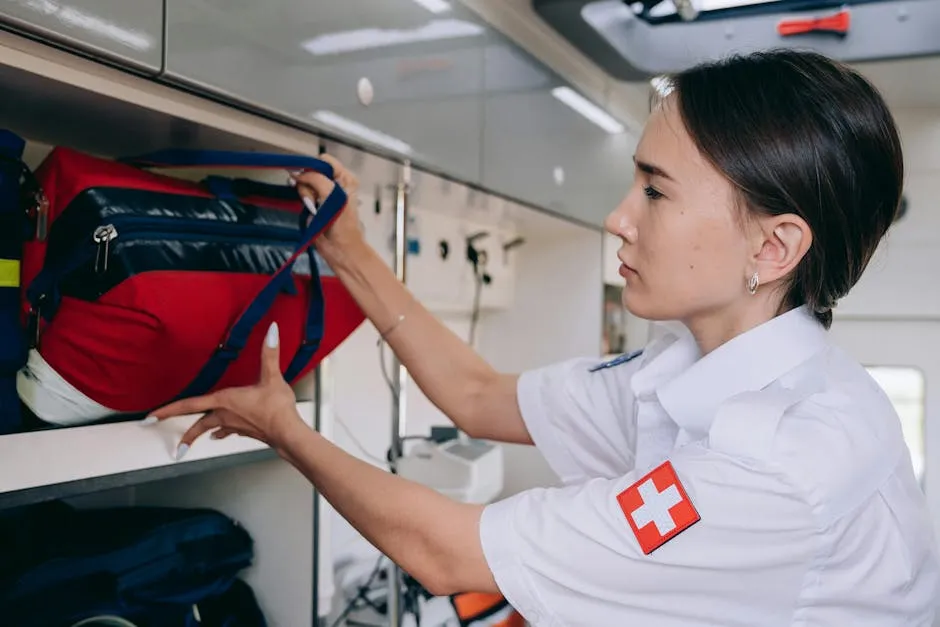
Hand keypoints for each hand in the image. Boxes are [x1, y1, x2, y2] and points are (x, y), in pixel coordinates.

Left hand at [144, 322, 304, 459]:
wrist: (287, 433)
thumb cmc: (276, 408)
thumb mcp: (272, 377)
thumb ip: (269, 353)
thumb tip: (272, 331)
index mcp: (225, 401)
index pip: (190, 405)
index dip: (168, 410)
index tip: (151, 417)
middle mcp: (225, 415)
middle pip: (198, 423)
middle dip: (183, 431)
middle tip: (169, 439)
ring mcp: (234, 426)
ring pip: (210, 429)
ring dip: (199, 434)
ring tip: (191, 440)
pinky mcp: (246, 432)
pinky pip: (227, 432)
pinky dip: (221, 433)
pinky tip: (220, 436)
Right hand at [291, 153, 363, 252]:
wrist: (340, 249)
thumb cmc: (342, 224)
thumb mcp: (332, 195)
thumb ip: (316, 179)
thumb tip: (298, 173)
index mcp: (345, 178)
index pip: (324, 161)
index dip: (313, 166)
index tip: (306, 177)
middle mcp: (335, 182)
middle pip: (312, 171)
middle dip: (309, 182)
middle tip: (314, 197)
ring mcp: (323, 192)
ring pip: (305, 182)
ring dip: (306, 194)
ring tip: (314, 207)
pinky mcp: (314, 202)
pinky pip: (303, 193)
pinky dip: (304, 200)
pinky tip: (311, 209)